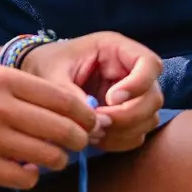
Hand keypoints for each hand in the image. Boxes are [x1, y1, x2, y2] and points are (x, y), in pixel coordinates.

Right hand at [0, 65, 96, 189]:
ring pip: (49, 157)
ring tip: (48, 158)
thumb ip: (22, 89)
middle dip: (78, 141)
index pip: (63, 99)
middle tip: (76, 145)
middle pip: (63, 129)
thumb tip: (70, 109)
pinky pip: (25, 178)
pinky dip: (30, 177)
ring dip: (56, 161)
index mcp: (1, 78)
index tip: (89, 123)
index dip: (84, 114)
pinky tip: (23, 169)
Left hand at [21, 32, 163, 151]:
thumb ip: (69, 91)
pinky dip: (119, 141)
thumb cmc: (48, 64)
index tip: (111, 98)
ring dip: (123, 131)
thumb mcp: (52, 71)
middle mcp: (131, 72)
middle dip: (128, 115)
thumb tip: (92, 119)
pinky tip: (96, 138)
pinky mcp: (127, 117)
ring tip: (92, 131)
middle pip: (153, 97)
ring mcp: (133, 96)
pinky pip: (136, 135)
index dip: (138, 84)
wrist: (38, 78)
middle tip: (98, 121)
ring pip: (148, 119)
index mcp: (116, 49)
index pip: (149, 63)